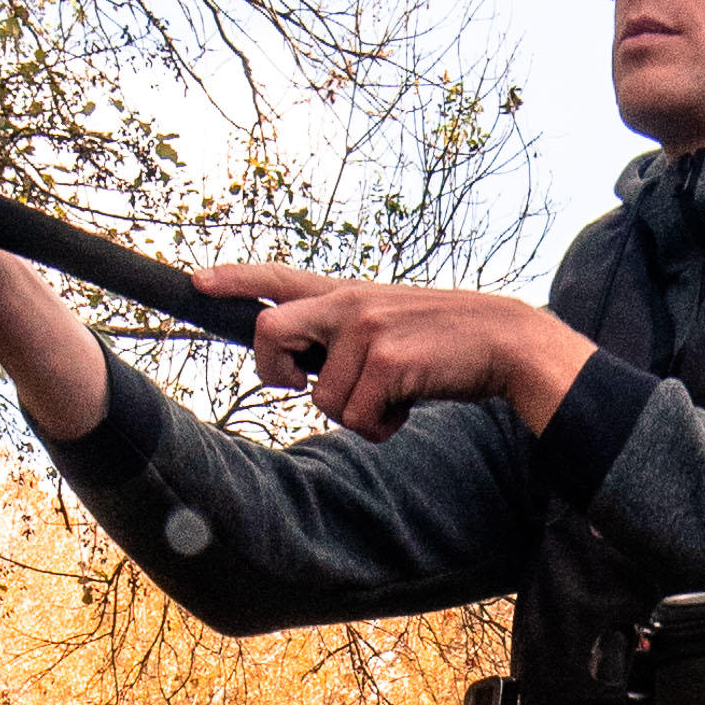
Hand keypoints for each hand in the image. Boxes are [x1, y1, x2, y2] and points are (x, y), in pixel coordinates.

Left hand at [192, 266, 593, 440]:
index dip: (234, 281)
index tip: (197, 281)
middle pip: (269, 334)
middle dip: (275, 374)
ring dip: (355, 414)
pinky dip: (381, 427)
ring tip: (393, 397)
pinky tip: (408, 406)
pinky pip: (356, 416)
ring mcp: (366, 329)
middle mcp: (349, 304)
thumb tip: (304, 374)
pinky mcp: (386, 360)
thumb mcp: (390, 324)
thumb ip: (345, 334)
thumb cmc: (444, 344)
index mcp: (347, 293)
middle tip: (303, 386)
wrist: (506, 342)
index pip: (278, 278)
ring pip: (320, 398)